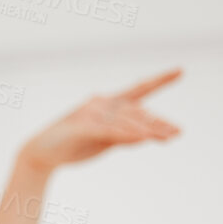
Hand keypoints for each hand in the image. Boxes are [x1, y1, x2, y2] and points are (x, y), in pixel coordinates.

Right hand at [18, 69, 181, 171]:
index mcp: (108, 103)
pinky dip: (127, 134)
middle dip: (158, 123)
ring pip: (126, 121)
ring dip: (148, 130)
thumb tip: (148, 134)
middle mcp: (102, 103)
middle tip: (178, 132)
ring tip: (168, 138)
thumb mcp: (104, 140)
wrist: (41, 153)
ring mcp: (92, 114)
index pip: (139, 90)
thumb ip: (124, 134)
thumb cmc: (74, 144)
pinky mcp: (83, 128)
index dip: (160, 80)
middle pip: (137, 112)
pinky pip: (110, 131)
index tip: (180, 70)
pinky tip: (143, 138)